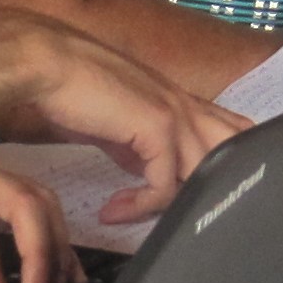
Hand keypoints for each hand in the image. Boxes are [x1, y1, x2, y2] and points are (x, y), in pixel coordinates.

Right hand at [6, 20, 247, 222]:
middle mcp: (187, 105)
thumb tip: (148, 178)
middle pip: (235, 152)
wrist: (47, 64)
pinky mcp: (158, 126)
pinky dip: (141, 205)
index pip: (232, 133)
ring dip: (169, 205)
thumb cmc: (71, 90)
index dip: (224, 168)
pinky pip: (166, 183)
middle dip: (215, 189)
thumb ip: (140, 151)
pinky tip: (113, 209)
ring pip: (203, 175)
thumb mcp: (117, 127)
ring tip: (133, 215)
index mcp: (180, 101)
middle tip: (175, 217)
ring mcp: (177, 113)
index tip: (185, 202)